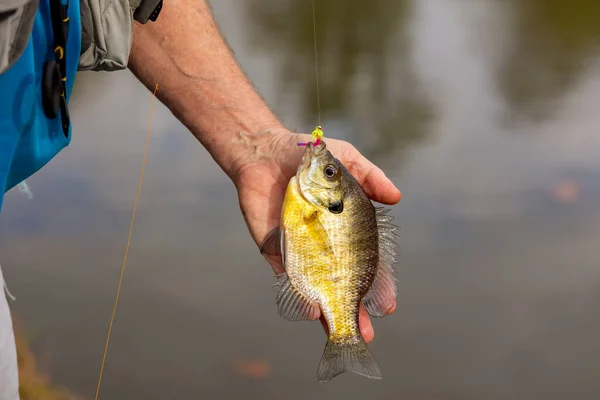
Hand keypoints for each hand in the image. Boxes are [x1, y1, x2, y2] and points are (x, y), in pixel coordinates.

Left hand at [231, 129, 401, 342]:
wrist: (265, 151)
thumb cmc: (310, 156)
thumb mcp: (347, 161)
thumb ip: (371, 178)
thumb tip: (397, 198)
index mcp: (344, 229)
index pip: (364, 265)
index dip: (376, 286)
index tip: (387, 303)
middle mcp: (323, 245)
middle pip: (340, 284)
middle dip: (353, 308)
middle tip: (368, 331)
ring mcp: (299, 250)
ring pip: (315, 288)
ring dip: (327, 312)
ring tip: (342, 331)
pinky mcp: (273, 248)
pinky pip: (286, 275)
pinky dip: (297, 293)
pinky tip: (310, 310)